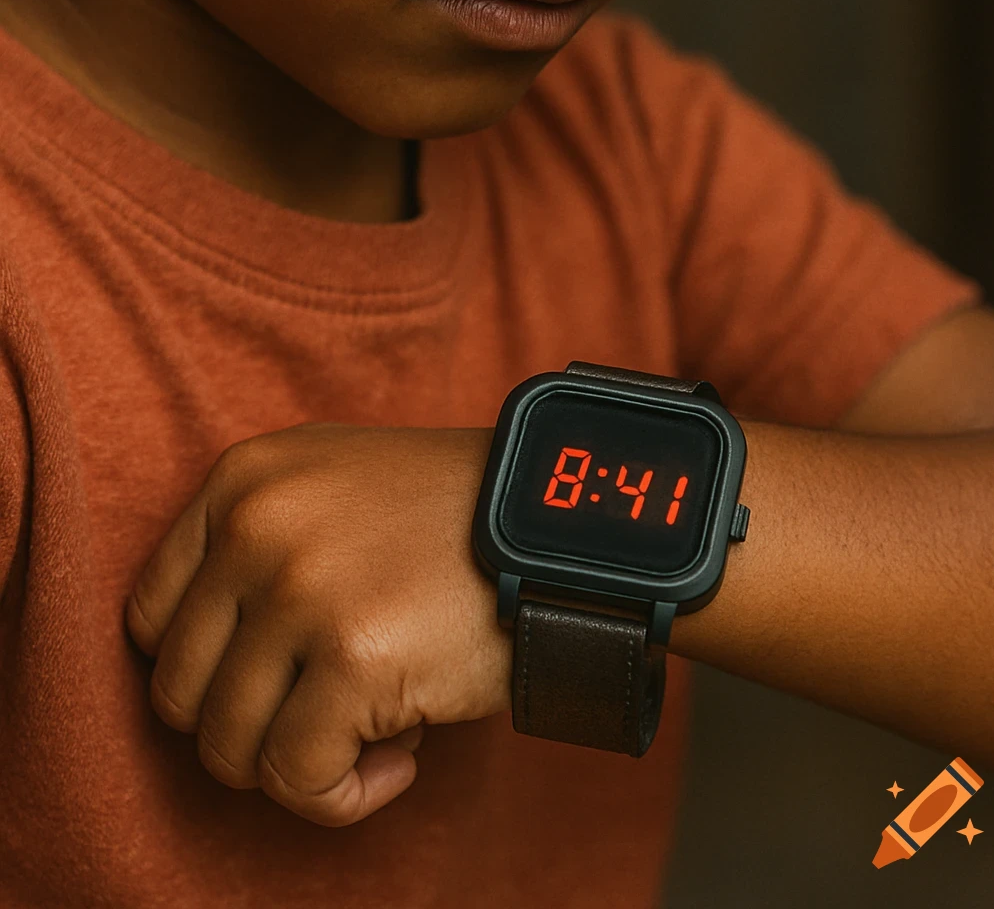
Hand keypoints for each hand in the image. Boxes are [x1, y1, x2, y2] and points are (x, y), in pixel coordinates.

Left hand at [126, 425, 508, 826]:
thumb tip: (205, 667)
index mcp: (243, 479)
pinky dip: (345, 794)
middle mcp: (257, 526)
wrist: (561, 523)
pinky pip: (298, 780)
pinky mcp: (352, 659)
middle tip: (328, 711)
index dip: (208, 670)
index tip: (272, 681)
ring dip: (300, 763)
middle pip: (180, 693)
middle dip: (252, 725)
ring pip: (229, 748)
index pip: (151, 618)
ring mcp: (300, 591)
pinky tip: (405, 754)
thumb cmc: (453, 516)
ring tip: (373, 728)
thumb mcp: (334, 482)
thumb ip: (258, 544)